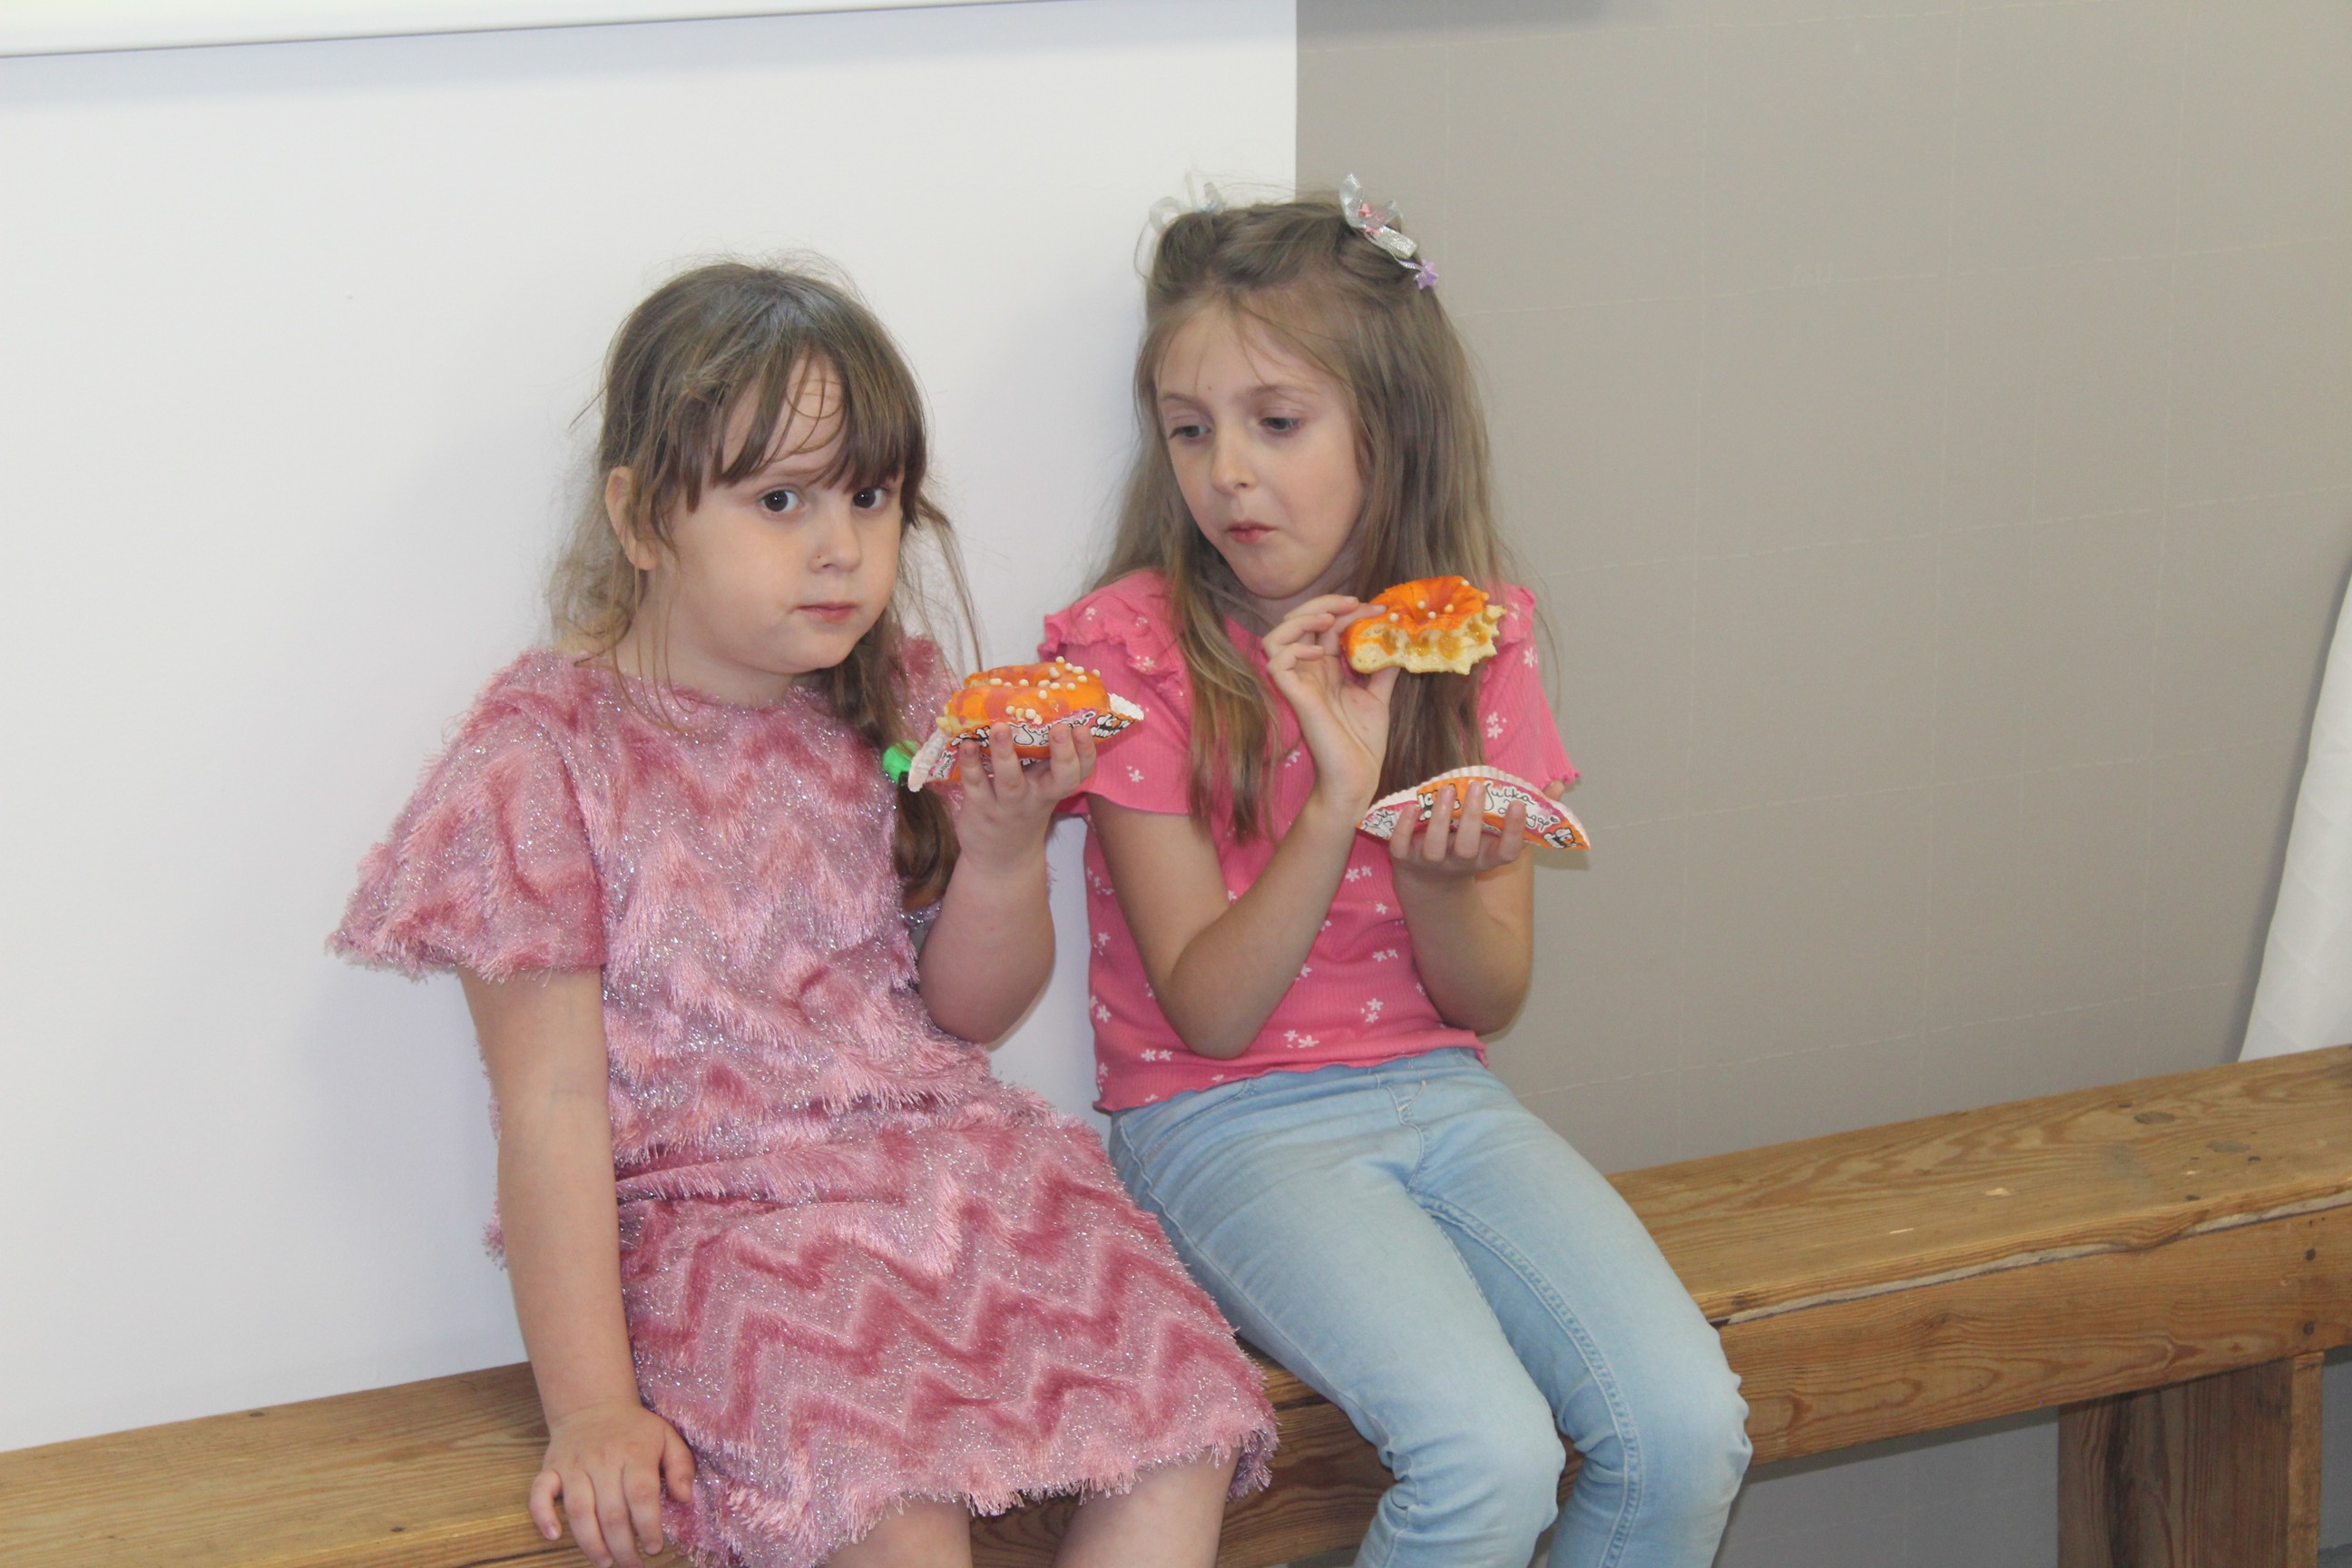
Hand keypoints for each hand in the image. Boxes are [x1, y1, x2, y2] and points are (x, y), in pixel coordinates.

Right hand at [532, 1398, 695, 1567]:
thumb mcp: (667, 1437)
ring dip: (591, 1542)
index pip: (641, 1495)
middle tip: (633, 1564)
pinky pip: (539, 1493)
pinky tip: (554, 1535)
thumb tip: (683, 1498)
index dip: (648, 1526)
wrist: (593, 1404)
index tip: (654, 1548)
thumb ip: (681, 1466)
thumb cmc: (634, 1430)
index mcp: (635, 1452)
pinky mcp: (550, 1468)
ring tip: (605, 1562)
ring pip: (579, 1510)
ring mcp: (573, 1464)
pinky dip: (542, 1516)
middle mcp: (603, 1459)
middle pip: (611, 1511)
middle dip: (623, 1545)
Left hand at [947, 720, 1097, 873]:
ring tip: (1000, 727)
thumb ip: (1042, 759)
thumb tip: (1040, 705)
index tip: (1084, 728)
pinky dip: (970, 764)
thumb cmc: (1022, 809)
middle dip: (1062, 754)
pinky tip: (966, 744)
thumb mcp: (1039, 790)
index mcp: (1053, 787)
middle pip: (1058, 779)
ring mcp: (1008, 805)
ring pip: (1010, 780)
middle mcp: (1036, 796)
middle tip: (1059, 728)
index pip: (1080, 771)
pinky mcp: (981, 809)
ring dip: (1005, 753)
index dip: (1086, 751)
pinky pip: (976, 785)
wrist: (1000, 859)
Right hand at [1262, 595, 1399, 815]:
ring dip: (1302, 619)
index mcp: (1326, 669)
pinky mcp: (1294, 697)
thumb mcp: (1378, 696)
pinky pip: (1276, 662)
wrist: (1357, 778)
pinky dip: (1295, 648)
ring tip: (1330, 619)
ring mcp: (1298, 683)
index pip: (1327, 625)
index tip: (1381, 609)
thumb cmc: (1363, 743)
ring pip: (1275, 636)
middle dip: (1325, 603)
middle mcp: (1308, 672)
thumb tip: (1400, 639)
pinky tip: (1320, 652)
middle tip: (1356, 603)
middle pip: (1298, 621)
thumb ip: (1383, 668)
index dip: (1350, 611)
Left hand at [1387, 779, 1529, 886]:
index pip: (1507, 852)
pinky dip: (1403, 827)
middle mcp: (1460, 863)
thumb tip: (1558, 785)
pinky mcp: (1404, 858)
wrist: (1428, 878)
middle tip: (1476, 785)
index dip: (1514, 832)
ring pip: (1434, 846)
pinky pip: (1401, 846)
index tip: (1519, 804)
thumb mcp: (1499, 833)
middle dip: (1471, 818)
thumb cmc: (1471, 844)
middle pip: (1467, 847)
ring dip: (1439, 818)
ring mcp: (1430, 862)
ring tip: (1446, 788)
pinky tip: (1411, 805)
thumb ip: (1529, 810)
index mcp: (1487, 858)